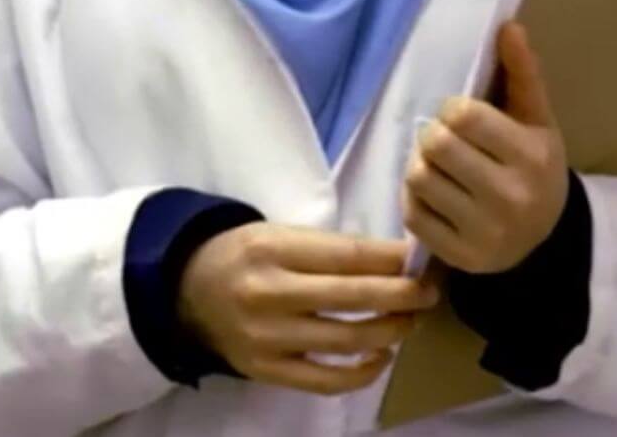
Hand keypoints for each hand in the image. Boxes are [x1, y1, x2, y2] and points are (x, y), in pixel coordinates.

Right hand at [176, 226, 437, 394]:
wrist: (187, 292)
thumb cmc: (246, 256)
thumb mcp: (282, 235)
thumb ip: (333, 250)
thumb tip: (399, 260)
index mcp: (274, 250)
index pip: (348, 256)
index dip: (394, 260)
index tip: (424, 260)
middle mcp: (268, 294)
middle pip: (352, 298)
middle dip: (403, 295)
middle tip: (429, 293)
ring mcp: (266, 338)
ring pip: (345, 342)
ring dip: (390, 332)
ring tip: (410, 321)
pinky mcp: (265, 370)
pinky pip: (324, 381)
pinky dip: (362, 373)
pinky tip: (382, 356)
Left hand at [403, 22, 568, 274]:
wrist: (544, 240)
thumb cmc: (535, 167)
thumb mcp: (537, 120)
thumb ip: (523, 73)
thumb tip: (508, 26)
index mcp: (531, 155)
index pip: (464, 116)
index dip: (452, 110)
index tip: (462, 117)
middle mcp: (510, 196)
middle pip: (436, 146)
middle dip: (432, 136)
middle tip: (443, 140)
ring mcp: (484, 231)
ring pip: (418, 178)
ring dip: (419, 165)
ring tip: (438, 166)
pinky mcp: (459, 256)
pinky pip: (412, 213)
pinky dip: (414, 198)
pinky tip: (433, 194)